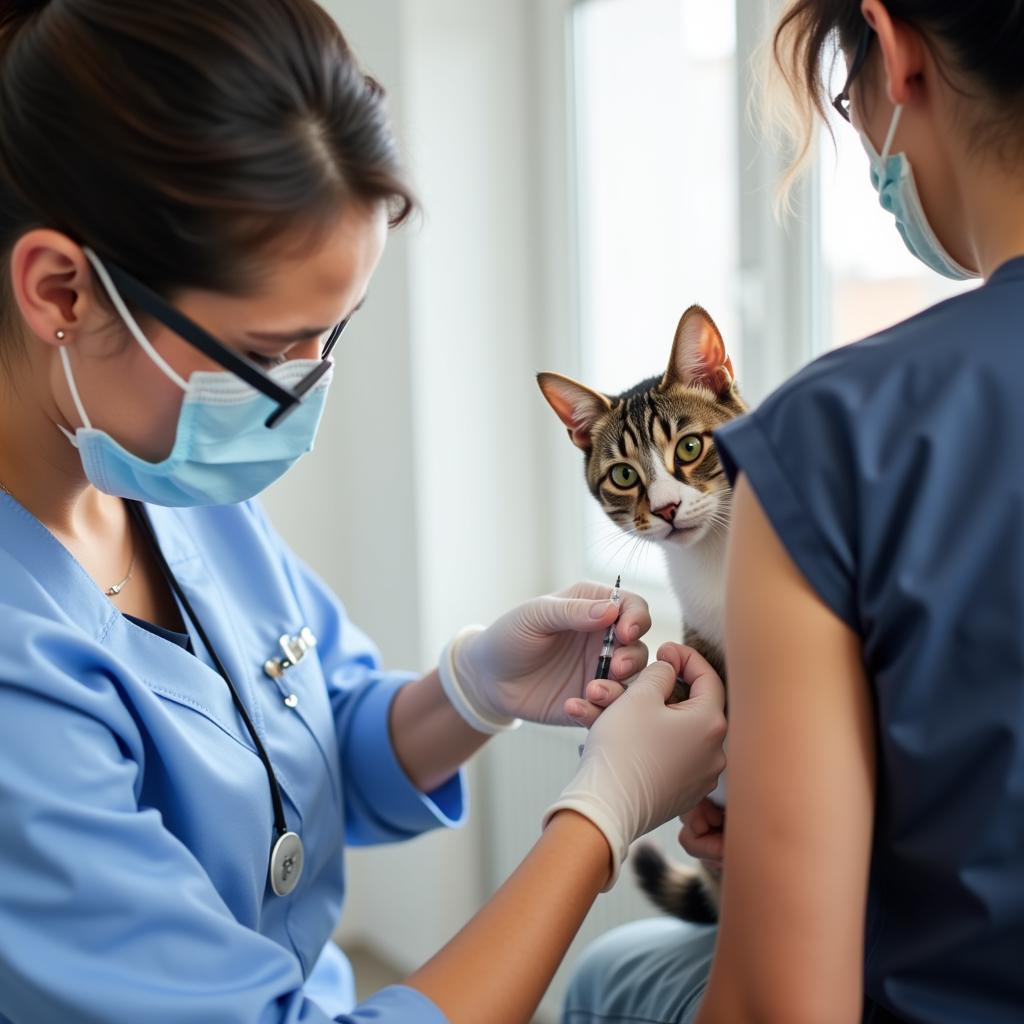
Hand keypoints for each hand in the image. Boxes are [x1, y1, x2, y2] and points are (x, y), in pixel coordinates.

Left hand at [444, 581, 650, 729]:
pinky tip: (575, 706)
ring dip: (622, 685)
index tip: (625, 632)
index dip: (636, 618)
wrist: (487, 679)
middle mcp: (603, 638)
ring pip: (633, 679)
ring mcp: (600, 670)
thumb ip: (572, 611)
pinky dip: (601, 708)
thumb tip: (612, 610)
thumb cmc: (509, 636)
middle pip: (639, 644)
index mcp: (592, 607)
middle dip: (633, 656)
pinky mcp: (593, 700)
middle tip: (615, 667)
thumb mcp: (535, 616)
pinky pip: (610, 707)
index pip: (632, 607)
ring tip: (594, 689)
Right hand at [542, 642, 726, 888]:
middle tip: (630, 678)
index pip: (708, 677)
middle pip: (687, 705)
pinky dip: (642, 739)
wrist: (605, 808)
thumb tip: (669, 671)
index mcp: (711, 723)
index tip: (662, 649)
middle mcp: (714, 752)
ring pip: (670, 730)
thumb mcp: (640, 696)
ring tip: (602, 704)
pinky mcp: (680, 793)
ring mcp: (699, 776)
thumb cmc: (623, 750)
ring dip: (638, 714)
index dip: (684, 656)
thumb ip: (660, 673)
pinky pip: (664, 754)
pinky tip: (612, 732)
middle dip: (652, 688)